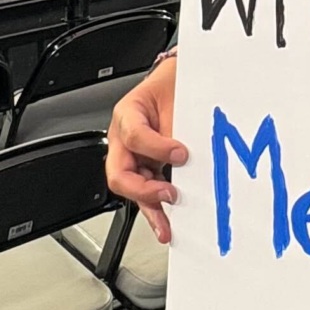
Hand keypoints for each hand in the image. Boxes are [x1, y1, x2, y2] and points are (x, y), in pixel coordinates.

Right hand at [107, 53, 183, 243]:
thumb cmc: (176, 83)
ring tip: (166, 226)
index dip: (157, 147)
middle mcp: (125, 139)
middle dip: (143, 189)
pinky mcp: (148, 169)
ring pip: (131, 189)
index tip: (181, 154)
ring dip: (150, 208)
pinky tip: (167, 223)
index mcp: (127, 114)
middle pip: (119, 173)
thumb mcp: (176, 95)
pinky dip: (157, 208)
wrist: (181, 82)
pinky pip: (147, 191)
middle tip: (169, 194)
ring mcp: (134, 157)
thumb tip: (190, 153)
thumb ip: (179, 124)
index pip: (134, 136)